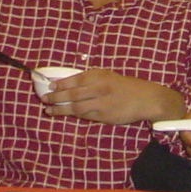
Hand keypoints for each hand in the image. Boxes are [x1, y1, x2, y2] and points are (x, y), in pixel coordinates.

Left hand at [41, 69, 182, 125]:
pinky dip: (73, 115)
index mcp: (101, 75)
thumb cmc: (126, 87)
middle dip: (56, 97)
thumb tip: (70, 84)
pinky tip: (65, 115)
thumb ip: (92, 80)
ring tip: (49, 110)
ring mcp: (102, 103)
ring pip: (76, 107)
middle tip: (44, 99)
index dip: (61, 83)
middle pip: (72, 93)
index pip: (76, 79)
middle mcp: (100, 88)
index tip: (50, 86)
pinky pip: (85, 116)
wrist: (146, 99)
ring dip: (60, 109)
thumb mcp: (110, 77)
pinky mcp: (104, 116)